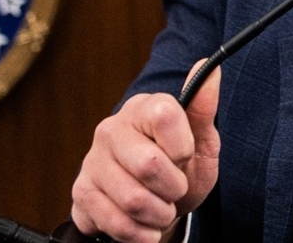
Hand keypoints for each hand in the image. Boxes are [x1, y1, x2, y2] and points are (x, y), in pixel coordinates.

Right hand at [71, 63, 221, 242]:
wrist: (155, 205)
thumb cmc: (181, 167)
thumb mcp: (202, 140)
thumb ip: (203, 107)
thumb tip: (211, 66)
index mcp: (143, 108)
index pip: (164, 115)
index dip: (182, 146)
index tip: (184, 156)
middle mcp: (112, 129)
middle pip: (149, 164)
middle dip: (174, 188)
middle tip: (176, 190)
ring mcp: (92, 161)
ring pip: (133, 199)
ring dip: (159, 214)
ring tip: (163, 209)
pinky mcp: (81, 193)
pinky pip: (114, 221)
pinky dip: (139, 232)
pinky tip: (145, 224)